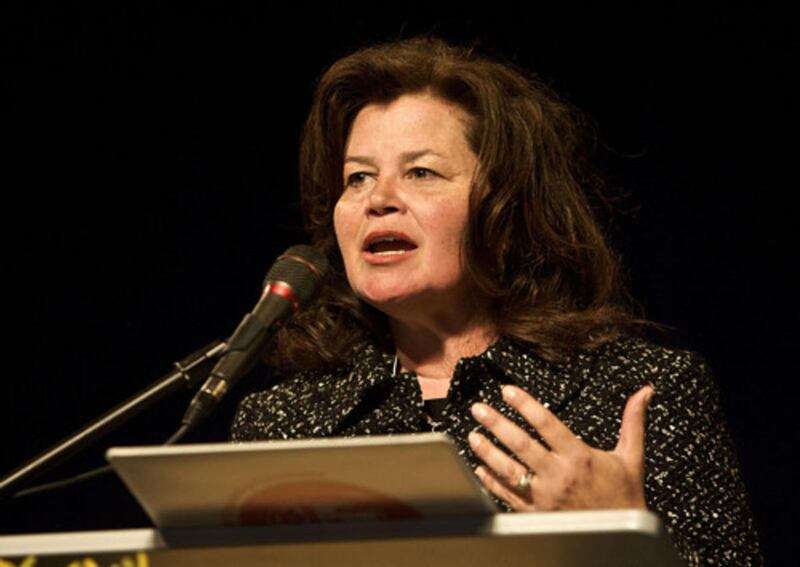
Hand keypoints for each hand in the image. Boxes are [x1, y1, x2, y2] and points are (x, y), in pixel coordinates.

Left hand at [468, 384, 653, 510]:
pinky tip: (479, 469)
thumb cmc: (624, 495)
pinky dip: (491, 482)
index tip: (508, 391)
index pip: (546, 424)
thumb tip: (644, 393)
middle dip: (497, 424)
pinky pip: (508, 496)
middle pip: (521, 445)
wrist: (621, 535)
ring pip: (509, 471)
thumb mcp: (631, 456)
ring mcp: (545, 497)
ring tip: (473, 436)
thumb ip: (632, 421)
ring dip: (488, 452)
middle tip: (479, 409)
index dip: (525, 404)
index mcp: (579, 457)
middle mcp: (559, 476)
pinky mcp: (537, 514)